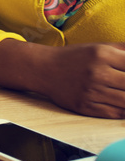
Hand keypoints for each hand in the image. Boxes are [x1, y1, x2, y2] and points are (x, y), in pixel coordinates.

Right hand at [0, 40, 124, 117]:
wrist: (43, 69)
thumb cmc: (75, 57)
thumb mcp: (98, 47)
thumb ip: (123, 49)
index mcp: (101, 54)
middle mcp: (96, 72)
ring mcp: (91, 91)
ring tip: (122, 93)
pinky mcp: (85, 106)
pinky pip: (115, 113)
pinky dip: (123, 111)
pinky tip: (121, 104)